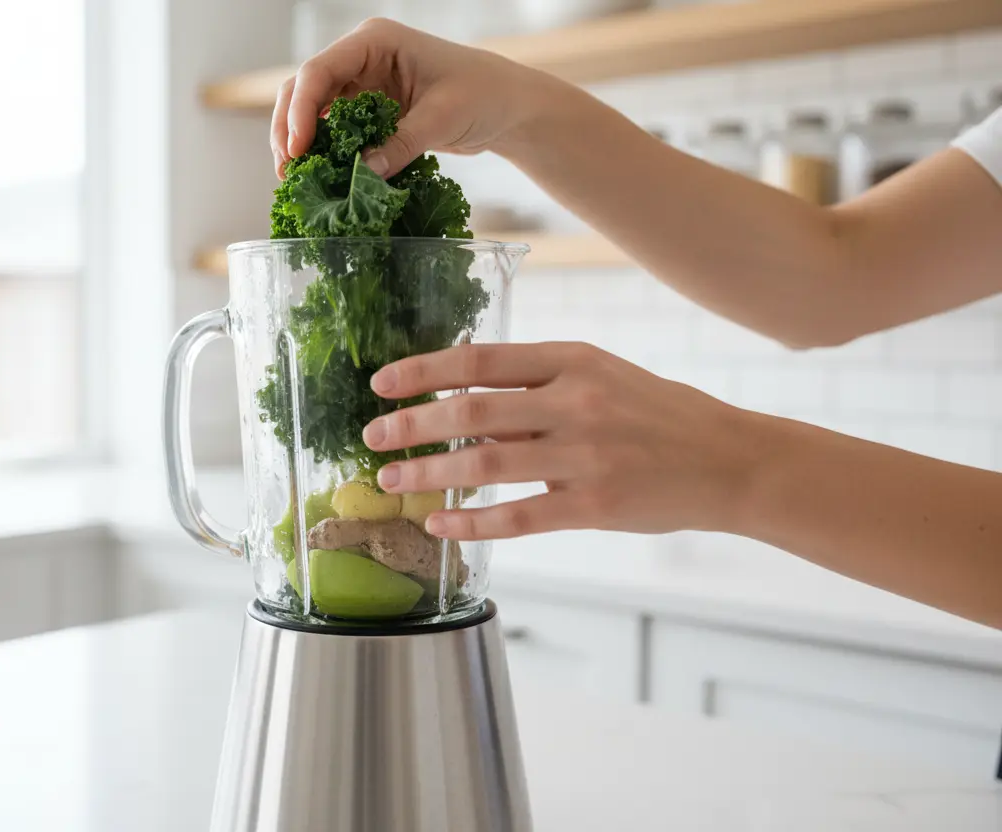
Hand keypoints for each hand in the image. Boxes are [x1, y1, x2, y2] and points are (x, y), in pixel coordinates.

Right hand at [271, 18, 547, 177]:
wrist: (504, 105)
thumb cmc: (482, 94)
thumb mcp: (442, 118)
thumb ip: (401, 144)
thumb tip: (363, 175)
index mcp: (375, 42)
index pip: (319, 71)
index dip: (301, 111)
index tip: (297, 150)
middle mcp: (360, 58)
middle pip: (303, 89)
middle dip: (289, 129)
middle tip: (287, 172)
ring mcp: (360, 84)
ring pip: (311, 111)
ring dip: (300, 144)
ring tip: (295, 181)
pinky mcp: (367, 111)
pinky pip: (333, 130)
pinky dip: (324, 153)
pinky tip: (320, 179)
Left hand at [361, 342, 768, 539]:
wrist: (728, 459)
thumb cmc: (657, 414)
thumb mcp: (602, 375)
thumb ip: (538, 382)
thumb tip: (462, 387)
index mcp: (573, 360)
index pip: (480, 360)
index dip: (423, 371)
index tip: (381, 383)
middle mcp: (576, 402)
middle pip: (473, 411)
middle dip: (412, 426)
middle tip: (374, 438)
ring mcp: (586, 455)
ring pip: (486, 463)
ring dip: (430, 473)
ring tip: (393, 482)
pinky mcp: (594, 505)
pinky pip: (518, 516)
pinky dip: (472, 521)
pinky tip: (440, 524)